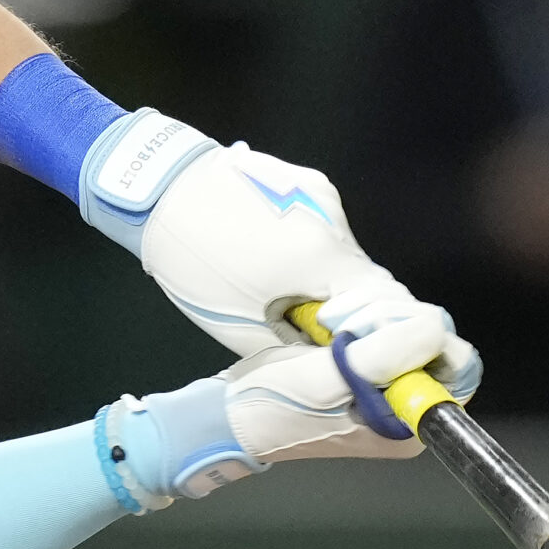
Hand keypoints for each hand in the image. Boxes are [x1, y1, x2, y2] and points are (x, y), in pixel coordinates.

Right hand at [106, 340, 451, 509]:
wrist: (227, 414)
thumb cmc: (273, 405)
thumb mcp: (328, 379)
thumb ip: (386, 355)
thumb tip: (437, 328)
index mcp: (409, 424)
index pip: (451, 366)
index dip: (419, 335)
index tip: (369, 330)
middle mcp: (406, 409)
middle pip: (433, 342)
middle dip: (391, 318)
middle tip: (343, 322)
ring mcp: (386, 388)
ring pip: (407, 328)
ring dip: (371, 313)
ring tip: (328, 321)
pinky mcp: (364, 367)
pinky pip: (384, 327)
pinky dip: (360, 315)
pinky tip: (328, 320)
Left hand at [131, 139, 481, 397]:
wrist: (160, 186)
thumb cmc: (193, 260)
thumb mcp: (241, 324)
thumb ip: (294, 347)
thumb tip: (327, 362)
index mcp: (322, 262)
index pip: (389, 310)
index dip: (385, 341)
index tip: (371, 361)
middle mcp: (334, 226)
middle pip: (372, 284)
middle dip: (359, 318)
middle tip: (329, 342)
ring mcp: (323, 199)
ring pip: (348, 258)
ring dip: (333, 287)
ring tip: (289, 300)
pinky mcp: (309, 185)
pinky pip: (327, 232)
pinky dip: (314, 257)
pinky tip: (278, 263)